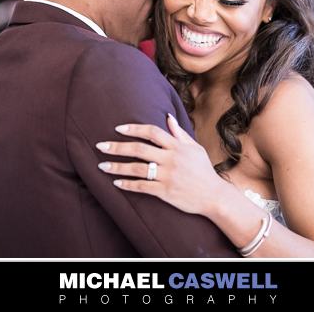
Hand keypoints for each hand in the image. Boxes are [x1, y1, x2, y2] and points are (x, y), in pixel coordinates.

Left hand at [96, 114, 225, 215]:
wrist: (214, 196)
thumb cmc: (204, 171)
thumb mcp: (195, 149)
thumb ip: (179, 133)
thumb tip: (168, 117)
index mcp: (177, 146)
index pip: (152, 132)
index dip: (134, 129)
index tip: (118, 129)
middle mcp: (171, 159)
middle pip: (139, 149)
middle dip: (117, 147)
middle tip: (100, 146)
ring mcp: (167, 175)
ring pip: (137, 169)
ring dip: (117, 167)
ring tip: (102, 166)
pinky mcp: (165, 191)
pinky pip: (142, 187)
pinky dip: (128, 185)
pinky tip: (116, 183)